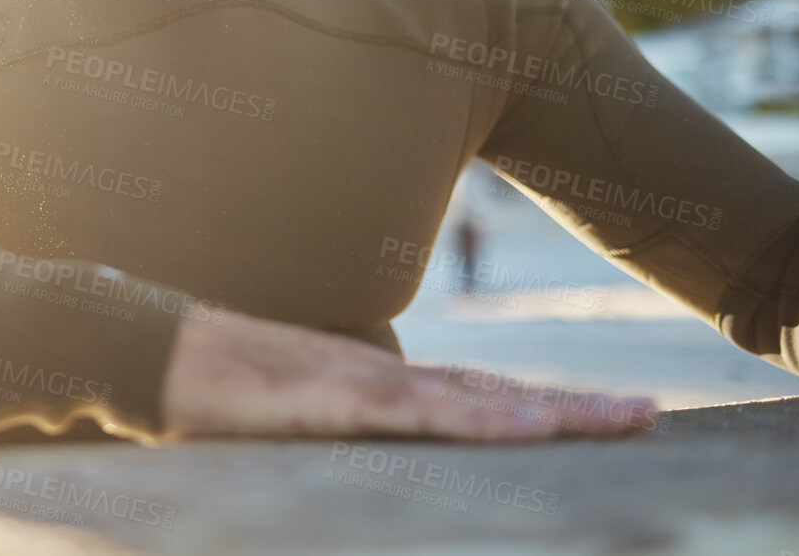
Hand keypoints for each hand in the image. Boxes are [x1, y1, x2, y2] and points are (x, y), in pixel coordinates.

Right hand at [159, 307, 657, 440]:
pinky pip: (424, 414)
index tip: (603, 416)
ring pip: (480, 402)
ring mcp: (363, 384)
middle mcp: (384, 377)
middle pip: (498, 396)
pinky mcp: (334, 399)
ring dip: (556, 412)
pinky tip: (535, 428)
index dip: (540, 407)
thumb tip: (365, 454)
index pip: (477, 397)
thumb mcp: (286, 417)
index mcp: (376, 384)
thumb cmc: (205, 387)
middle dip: (575, 409)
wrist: (146, 345)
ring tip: (626, 418)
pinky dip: (486, 421)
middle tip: (652, 415)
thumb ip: (335, 430)